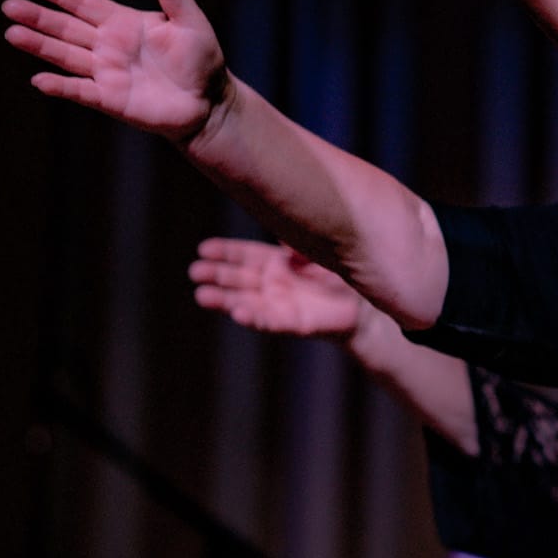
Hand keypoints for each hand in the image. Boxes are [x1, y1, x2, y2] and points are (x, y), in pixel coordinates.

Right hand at [3, 0, 226, 143]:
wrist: (209, 102)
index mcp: (123, 22)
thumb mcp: (191, 22)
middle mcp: (107, 45)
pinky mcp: (109, 98)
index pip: (84, 3)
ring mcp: (106, 72)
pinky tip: (39, 79)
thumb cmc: (201, 59)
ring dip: (40, 46)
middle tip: (9, 6)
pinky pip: (80, 90)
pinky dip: (60, 86)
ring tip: (12, 34)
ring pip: (65, 55)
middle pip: (66, 27)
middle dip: (38, 17)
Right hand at [189, 238, 364, 336]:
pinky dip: (253, 318)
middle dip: (216, 275)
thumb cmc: (340, 275)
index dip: (224, 252)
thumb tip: (284, 234)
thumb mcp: (320, 254)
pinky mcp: (290, 323)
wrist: (362, 306)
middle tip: (195, 271)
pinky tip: (237, 313)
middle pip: (238, 278)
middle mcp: (271, 284)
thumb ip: (300, 246)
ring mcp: (277, 305)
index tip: (203, 249)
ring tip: (202, 295)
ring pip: (245, 301)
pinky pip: (269, 321)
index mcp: (276, 262)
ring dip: (223, 300)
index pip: (244, 255)